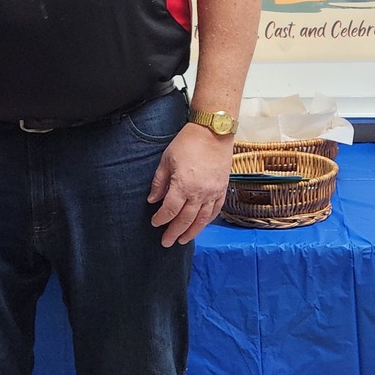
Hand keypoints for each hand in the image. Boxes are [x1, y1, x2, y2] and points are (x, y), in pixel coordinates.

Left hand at [148, 123, 232, 246]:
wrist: (214, 132)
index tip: (155, 222)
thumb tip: (153, 200)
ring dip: (191, 232)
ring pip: (201, 220)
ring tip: (182, 240)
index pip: (169, 210)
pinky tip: (201, 225)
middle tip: (166, 242)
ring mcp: (212, 192)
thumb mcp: (167, 160)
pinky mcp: (222, 189)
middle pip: (185, 220)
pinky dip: (208, 221)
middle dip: (174, 232)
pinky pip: (215, 210)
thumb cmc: (188, 143)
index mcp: (183, 185)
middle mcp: (199, 193)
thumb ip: (159, 182)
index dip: (161, 219)